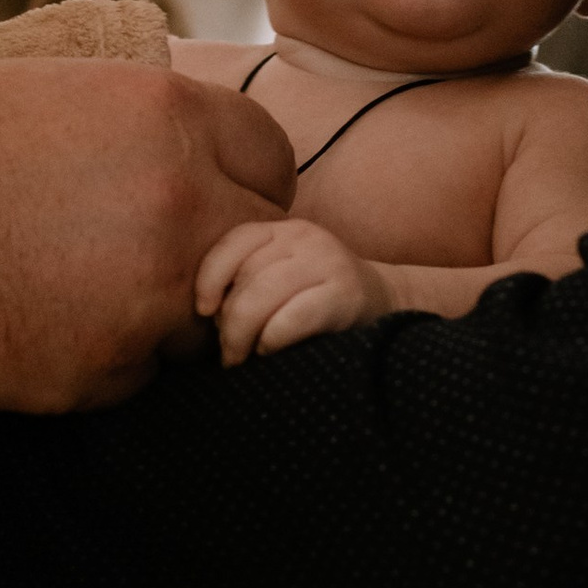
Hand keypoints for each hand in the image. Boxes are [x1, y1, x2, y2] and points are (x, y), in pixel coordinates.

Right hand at [0, 59, 294, 409]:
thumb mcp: (65, 90)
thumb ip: (151, 121)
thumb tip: (200, 147)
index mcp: (172, 117)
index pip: (271, 159)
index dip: (242, 182)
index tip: (213, 199)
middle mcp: (181, 202)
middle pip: (264, 244)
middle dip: (227, 253)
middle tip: (167, 258)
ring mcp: (149, 293)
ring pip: (207, 321)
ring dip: (168, 316)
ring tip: (86, 293)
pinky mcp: (105, 370)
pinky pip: (139, 375)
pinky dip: (106, 361)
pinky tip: (44, 327)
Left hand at [195, 217, 390, 362]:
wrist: (384, 304)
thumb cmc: (315, 299)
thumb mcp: (282, 274)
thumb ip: (248, 278)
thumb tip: (203, 310)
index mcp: (283, 229)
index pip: (235, 242)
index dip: (210, 277)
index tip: (204, 311)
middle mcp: (306, 237)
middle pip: (246, 277)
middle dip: (228, 322)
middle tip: (228, 352)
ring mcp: (328, 263)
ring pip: (263, 296)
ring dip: (243, 336)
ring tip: (242, 358)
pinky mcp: (346, 295)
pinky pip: (292, 318)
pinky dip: (272, 339)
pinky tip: (269, 351)